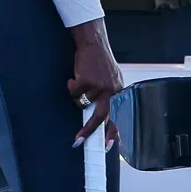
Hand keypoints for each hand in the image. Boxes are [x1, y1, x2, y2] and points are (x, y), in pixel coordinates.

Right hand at [69, 22, 123, 142]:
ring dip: (76, 97)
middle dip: (88, 131)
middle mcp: (112, 91)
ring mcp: (99, 86)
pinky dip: (71, 86)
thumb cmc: (101, 63)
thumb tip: (105, 117)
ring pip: (81, 103)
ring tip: (79, 83)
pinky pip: (73, 93)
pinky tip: (75, 77)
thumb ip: (111, 96)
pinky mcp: (87, 81)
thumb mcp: (113, 80)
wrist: (94, 44)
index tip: (108, 147)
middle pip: (100, 117)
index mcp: (119, 92)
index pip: (118, 116)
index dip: (113, 132)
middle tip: (77, 141)